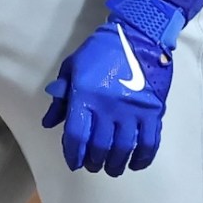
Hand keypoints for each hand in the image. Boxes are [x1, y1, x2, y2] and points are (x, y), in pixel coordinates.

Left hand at [42, 13, 172, 175]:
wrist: (138, 35)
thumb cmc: (101, 50)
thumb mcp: (73, 67)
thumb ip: (61, 97)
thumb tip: (49, 123)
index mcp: (85, 97)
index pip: (77, 136)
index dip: (73, 154)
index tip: (74, 162)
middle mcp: (108, 108)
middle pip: (100, 147)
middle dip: (94, 162)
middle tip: (93, 165)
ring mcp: (133, 111)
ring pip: (123, 149)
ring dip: (116, 164)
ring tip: (112, 168)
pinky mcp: (153, 111)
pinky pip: (149, 142)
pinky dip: (142, 158)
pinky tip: (135, 164)